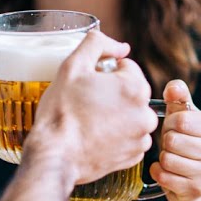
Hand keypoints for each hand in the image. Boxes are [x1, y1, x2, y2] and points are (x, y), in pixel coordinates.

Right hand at [28, 29, 157, 185]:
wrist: (55, 156)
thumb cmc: (61, 111)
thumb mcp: (72, 66)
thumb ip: (97, 43)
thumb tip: (121, 47)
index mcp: (136, 87)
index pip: (126, 67)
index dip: (104, 72)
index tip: (88, 85)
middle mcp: (146, 113)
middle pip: (131, 92)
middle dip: (112, 94)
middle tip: (85, 103)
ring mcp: (141, 137)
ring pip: (131, 115)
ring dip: (116, 114)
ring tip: (89, 121)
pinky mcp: (133, 156)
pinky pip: (129, 138)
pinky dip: (116, 136)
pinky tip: (95, 136)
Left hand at [150, 79, 200, 200]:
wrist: (196, 180)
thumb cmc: (189, 140)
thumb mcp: (187, 116)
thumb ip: (180, 98)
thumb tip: (173, 87)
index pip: (182, 120)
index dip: (170, 122)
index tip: (174, 127)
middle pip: (173, 140)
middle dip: (165, 140)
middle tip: (172, 143)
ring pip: (167, 158)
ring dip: (162, 156)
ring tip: (171, 155)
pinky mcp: (197, 191)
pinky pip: (163, 176)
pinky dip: (158, 172)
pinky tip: (166, 170)